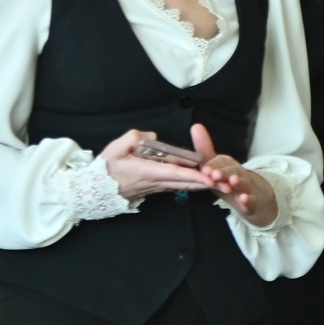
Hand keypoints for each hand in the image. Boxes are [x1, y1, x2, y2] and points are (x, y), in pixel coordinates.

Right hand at [98, 129, 218, 200]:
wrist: (96, 188)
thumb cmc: (106, 167)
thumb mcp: (116, 147)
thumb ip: (135, 137)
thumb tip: (152, 136)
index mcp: (147, 171)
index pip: (176, 174)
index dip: (194, 176)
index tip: (211, 178)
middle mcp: (155, 181)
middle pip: (185, 183)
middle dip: (206, 184)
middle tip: (227, 184)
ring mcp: (156, 187)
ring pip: (183, 186)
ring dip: (202, 185)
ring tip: (221, 184)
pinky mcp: (155, 188)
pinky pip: (176, 185)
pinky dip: (190, 184)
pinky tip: (202, 182)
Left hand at [186, 123, 277, 227]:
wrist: (256, 199)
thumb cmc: (230, 183)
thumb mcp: (216, 168)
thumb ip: (205, 152)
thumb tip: (195, 126)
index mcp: (228, 165)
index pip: (221, 162)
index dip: (213, 165)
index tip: (205, 169)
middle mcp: (238, 173)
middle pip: (233, 170)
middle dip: (224, 172)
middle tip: (215, 175)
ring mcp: (247, 187)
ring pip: (243, 183)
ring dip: (238, 181)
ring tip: (232, 182)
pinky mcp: (252, 202)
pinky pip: (251, 201)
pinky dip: (248, 200)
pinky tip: (244, 199)